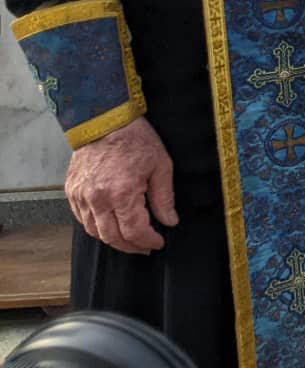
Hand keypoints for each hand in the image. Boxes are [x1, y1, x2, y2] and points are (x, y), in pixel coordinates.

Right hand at [66, 117, 176, 254]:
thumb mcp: (161, 166)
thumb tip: (169, 221)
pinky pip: (82, 218)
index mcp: (122, 193)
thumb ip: (164, 197)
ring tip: (129, 239)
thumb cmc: (135, 139)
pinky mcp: (71, 190)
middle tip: (145, 247)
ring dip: (112, 239)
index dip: (147, 241)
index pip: (134, 231)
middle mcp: (97, 199)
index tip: (158, 243)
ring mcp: (81, 196)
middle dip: (131, 246)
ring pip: (94, 231)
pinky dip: (96, 226)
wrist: (104, 120)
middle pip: (112, 237)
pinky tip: (109, 224)